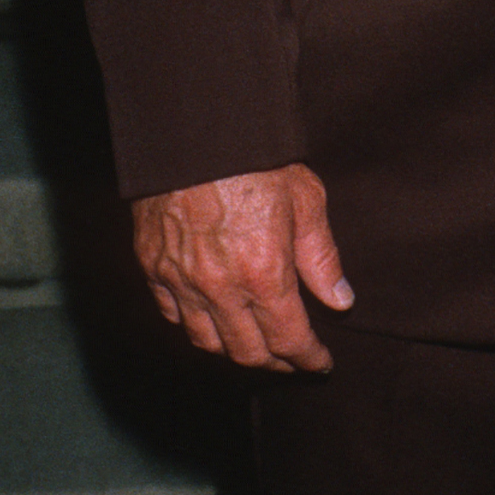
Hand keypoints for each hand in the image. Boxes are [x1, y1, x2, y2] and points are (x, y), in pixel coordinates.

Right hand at [132, 163, 352, 374]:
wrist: (195, 130)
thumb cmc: (257, 159)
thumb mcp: (306, 200)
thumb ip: (322, 258)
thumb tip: (341, 301)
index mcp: (263, 274)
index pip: (289, 340)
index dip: (307, 358)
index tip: (320, 363)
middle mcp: (219, 288)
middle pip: (247, 352)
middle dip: (275, 363)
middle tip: (292, 360)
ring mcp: (181, 280)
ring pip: (206, 342)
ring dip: (234, 352)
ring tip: (255, 347)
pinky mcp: (153, 267)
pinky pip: (172, 315)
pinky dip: (193, 326)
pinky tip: (211, 321)